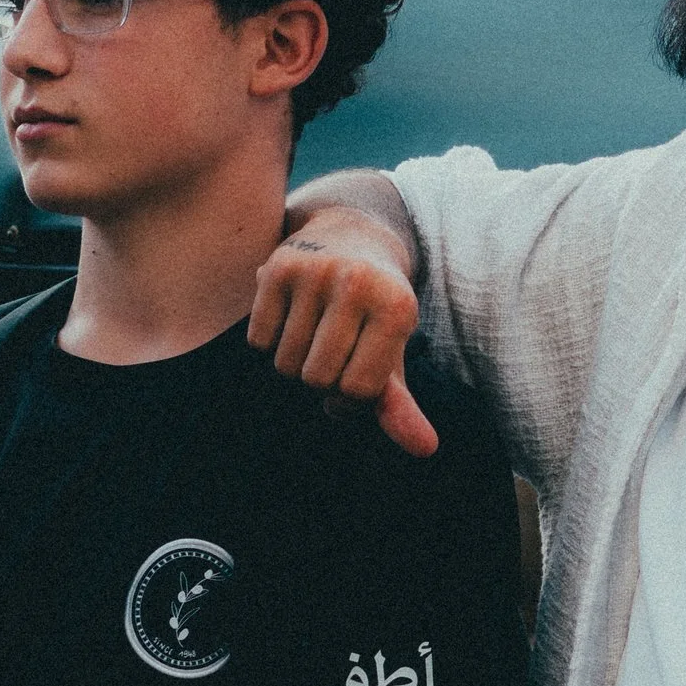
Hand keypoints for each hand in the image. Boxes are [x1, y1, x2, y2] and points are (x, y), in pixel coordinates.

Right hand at [248, 214, 434, 456]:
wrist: (352, 236)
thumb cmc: (375, 310)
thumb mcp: (392, 354)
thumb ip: (401, 405)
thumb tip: (426, 449)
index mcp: (397, 307)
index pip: (357, 391)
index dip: (351, 397)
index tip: (356, 374)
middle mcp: (358, 283)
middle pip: (317, 380)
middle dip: (321, 381)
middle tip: (333, 352)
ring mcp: (316, 271)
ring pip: (286, 365)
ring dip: (295, 365)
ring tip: (314, 335)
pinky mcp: (277, 267)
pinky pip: (259, 341)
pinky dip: (270, 342)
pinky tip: (291, 318)